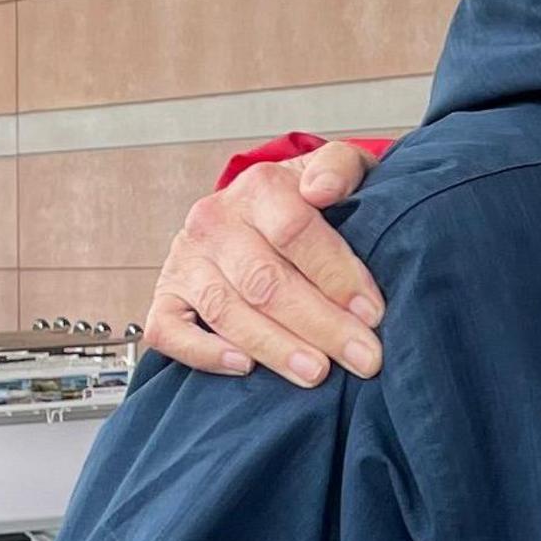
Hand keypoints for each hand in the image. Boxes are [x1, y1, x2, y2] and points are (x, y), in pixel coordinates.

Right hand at [145, 143, 388, 383]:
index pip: (295, 231)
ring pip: (227, 311)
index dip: (337, 275)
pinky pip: (170, 331)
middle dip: (320, 325)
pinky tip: (245, 367)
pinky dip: (204, 353)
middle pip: (265, 280)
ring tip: (317, 372)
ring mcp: (186, 261)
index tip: (372, 313)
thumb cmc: (309, 202)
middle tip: (362, 358)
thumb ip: (340, 167)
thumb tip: (322, 189)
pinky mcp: (167, 297)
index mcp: (259, 187)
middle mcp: (215, 221)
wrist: (260, 211)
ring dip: (276, 347)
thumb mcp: (339, 170)